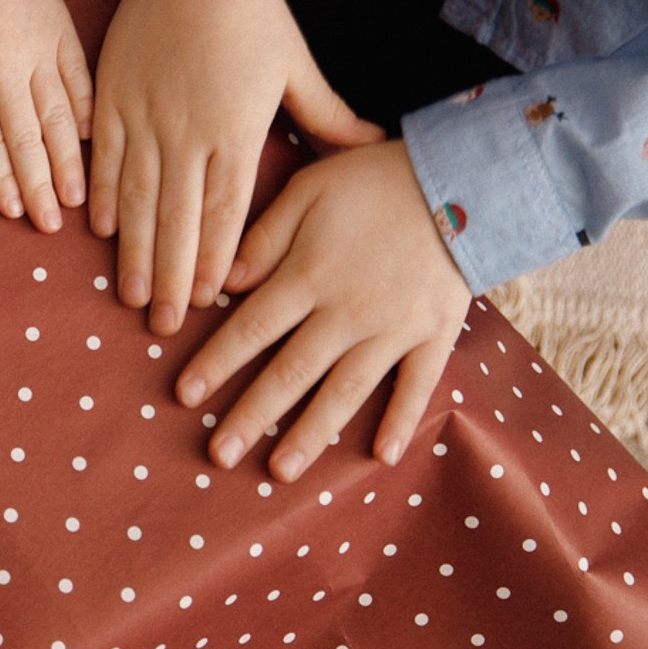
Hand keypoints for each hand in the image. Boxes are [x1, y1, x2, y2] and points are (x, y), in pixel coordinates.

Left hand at [0, 0, 90, 230]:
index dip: (1, 180)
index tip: (14, 212)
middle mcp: (6, 71)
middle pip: (26, 141)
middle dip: (40, 188)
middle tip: (53, 227)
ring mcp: (38, 52)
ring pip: (58, 119)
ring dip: (69, 162)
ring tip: (81, 200)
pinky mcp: (60, 33)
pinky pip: (79, 80)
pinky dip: (87, 111)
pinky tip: (94, 140)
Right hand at [90, 0, 380, 334]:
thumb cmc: (253, 13)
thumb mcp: (298, 66)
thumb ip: (328, 117)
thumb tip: (373, 146)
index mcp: (234, 129)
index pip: (223, 212)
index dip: (214, 261)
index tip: (209, 302)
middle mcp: (185, 131)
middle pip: (177, 220)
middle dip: (171, 277)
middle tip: (165, 324)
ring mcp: (142, 116)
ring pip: (136, 199)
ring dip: (133, 252)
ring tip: (131, 295)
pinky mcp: (110, 99)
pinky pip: (102, 159)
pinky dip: (102, 197)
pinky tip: (100, 232)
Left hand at [175, 140, 470, 480]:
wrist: (463, 177)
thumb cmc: (375, 179)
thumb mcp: (308, 189)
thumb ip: (263, 238)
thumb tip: (222, 286)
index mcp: (309, 275)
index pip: (252, 329)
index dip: (216, 364)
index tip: (184, 397)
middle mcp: (348, 311)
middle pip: (291, 372)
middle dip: (251, 416)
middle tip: (218, 456)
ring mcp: (394, 328)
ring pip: (345, 391)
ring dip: (311, 433)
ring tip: (281, 471)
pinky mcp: (435, 334)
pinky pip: (418, 385)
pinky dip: (402, 421)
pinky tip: (381, 456)